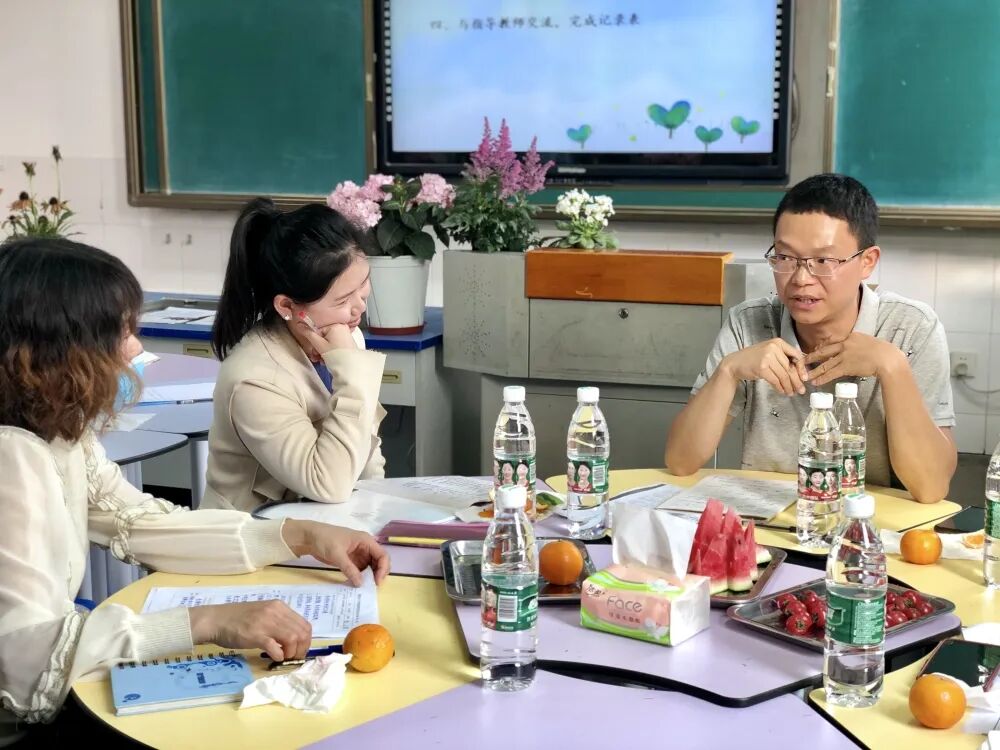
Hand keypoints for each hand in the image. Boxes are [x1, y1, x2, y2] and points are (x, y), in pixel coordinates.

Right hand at [188, 600, 311, 661]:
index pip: (304, 624)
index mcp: (279, 607)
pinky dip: (279, 655)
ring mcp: (265, 622)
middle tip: (293, 658)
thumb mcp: (263, 614)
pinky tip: (274, 658)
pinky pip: (275, 647)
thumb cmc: (237, 619)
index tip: (299, 651)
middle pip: (302, 632)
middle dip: (301, 649)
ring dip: (291, 653)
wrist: (215, 619)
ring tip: (284, 658)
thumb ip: (278, 622)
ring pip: (292, 638)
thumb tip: (292, 640)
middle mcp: (275, 612)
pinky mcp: (255, 635)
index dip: (306, 641)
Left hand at [283, 520, 390, 585]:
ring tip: (365, 588)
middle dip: (378, 574)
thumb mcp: (337, 554)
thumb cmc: (324, 539)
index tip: (377, 582)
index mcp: (365, 540)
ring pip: (371, 567)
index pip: (382, 555)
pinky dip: (360, 578)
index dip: (383, 568)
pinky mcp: (351, 560)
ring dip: (370, 577)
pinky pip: (360, 570)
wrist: (309, 538)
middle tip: (372, 587)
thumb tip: (360, 584)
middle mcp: (365, 547)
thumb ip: (349, 569)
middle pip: (379, 562)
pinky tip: (357, 585)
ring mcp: (358, 554)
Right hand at [287, 318, 355, 359]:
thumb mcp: (319, 344)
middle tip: (316, 356)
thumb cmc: (336, 354)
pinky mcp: (347, 342)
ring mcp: (346, 335)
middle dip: (318, 348)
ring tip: (322, 360)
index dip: (314, 341)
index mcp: (335, 325)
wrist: (350, 366)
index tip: (312, 349)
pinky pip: (334, 344)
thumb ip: (308, 334)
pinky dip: (330, 351)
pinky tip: (328, 359)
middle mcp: (342, 328)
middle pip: (323, 336)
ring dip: (323, 351)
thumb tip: (299, 325)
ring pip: (328, 342)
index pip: (318, 331)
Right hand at [719, 338, 807, 395]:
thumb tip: (800, 372)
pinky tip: (782, 391)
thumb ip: (783, 358)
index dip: (802, 368)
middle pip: (790, 367)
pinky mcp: (762, 368)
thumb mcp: (770, 353)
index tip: (805, 378)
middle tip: (801, 390)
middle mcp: (773, 348)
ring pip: (784, 375)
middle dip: (797, 381)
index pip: (796, 355)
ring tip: (791, 393)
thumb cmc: (753, 359)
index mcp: (778, 342)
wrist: (735, 363)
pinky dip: (780, 387)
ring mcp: (767, 357)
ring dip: (789, 386)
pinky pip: (776, 380)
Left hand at [802, 333, 903, 385]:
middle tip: (802, 361)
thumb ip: (858, 344)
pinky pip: (831, 373)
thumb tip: (853, 349)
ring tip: (805, 375)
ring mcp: (845, 356)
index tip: (816, 350)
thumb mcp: (868, 342)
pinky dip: (822, 378)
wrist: (888, 359)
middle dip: (812, 356)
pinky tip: (816, 382)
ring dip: (814, 370)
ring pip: (825, 363)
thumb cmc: (883, 351)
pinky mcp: (846, 367)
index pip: (832, 341)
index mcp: (850, 336)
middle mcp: (845, 344)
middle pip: (824, 351)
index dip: (822, 347)